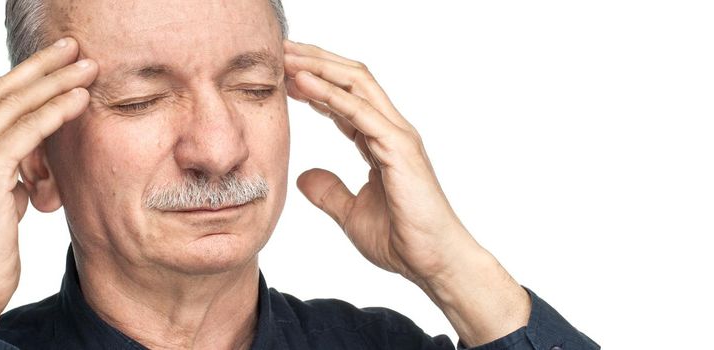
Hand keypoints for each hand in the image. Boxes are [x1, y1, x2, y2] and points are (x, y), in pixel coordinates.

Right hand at [0, 37, 96, 334]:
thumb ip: (7, 182)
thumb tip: (31, 172)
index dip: (24, 80)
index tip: (56, 63)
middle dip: (40, 67)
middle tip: (73, 48)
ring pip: (14, 106)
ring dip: (55, 82)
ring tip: (88, 67)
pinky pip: (24, 133)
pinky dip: (54, 112)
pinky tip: (79, 100)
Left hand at [284, 40, 479, 283]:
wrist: (433, 263)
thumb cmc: (403, 240)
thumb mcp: (352, 214)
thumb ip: (330, 192)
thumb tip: (304, 178)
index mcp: (382, 142)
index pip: (347, 98)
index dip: (316, 82)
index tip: (283, 74)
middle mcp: (392, 130)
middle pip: (352, 79)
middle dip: (316, 60)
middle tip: (280, 51)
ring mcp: (398, 136)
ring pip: (357, 84)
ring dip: (319, 66)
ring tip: (286, 56)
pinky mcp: (398, 148)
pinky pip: (360, 112)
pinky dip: (330, 93)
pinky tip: (304, 82)